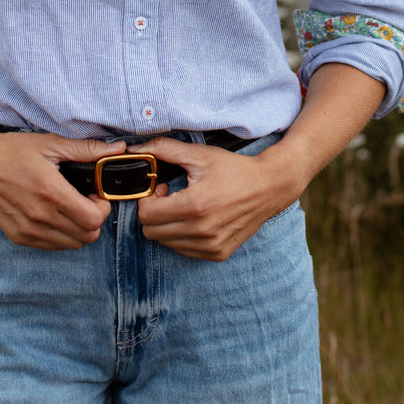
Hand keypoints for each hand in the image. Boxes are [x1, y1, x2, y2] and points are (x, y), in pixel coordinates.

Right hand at [0, 127, 123, 249]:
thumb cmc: (12, 151)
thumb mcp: (50, 144)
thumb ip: (87, 150)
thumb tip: (117, 149)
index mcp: (51, 193)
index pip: (93, 220)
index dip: (102, 208)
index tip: (95, 195)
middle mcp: (40, 216)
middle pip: (87, 236)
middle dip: (93, 219)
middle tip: (85, 201)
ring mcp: (28, 229)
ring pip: (71, 245)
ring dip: (78, 229)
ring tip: (69, 207)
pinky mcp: (18, 236)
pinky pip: (52, 246)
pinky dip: (60, 235)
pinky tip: (54, 215)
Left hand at [134, 137, 300, 260]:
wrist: (269, 187)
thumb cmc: (233, 169)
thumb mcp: (199, 155)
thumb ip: (164, 149)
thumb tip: (134, 148)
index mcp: (194, 205)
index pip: (146, 215)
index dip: (148, 199)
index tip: (162, 188)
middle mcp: (202, 230)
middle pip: (151, 232)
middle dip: (154, 213)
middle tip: (171, 197)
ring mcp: (211, 245)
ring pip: (166, 243)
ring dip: (168, 226)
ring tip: (186, 207)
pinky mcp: (218, 254)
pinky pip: (184, 251)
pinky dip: (182, 237)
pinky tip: (197, 219)